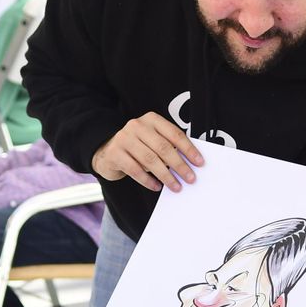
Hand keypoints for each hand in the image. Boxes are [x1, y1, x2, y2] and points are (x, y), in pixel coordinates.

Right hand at [90, 112, 204, 191]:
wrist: (106, 151)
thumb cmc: (136, 147)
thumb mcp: (152, 141)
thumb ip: (167, 146)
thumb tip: (190, 163)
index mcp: (151, 120)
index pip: (174, 134)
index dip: (189, 149)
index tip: (199, 162)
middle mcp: (137, 126)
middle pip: (163, 147)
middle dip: (179, 165)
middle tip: (190, 178)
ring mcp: (124, 138)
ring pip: (150, 160)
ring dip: (166, 175)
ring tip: (176, 186)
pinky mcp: (115, 153)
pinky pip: (135, 170)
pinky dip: (147, 180)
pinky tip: (156, 187)